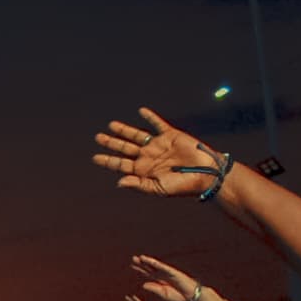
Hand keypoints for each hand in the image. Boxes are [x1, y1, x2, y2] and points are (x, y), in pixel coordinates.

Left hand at [92, 108, 229, 198]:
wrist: (205, 174)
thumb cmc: (182, 186)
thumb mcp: (158, 188)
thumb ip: (138, 185)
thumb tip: (118, 183)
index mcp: (143, 171)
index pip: (121, 165)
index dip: (108, 160)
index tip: (95, 157)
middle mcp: (148, 157)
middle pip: (125, 148)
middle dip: (111, 143)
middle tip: (98, 137)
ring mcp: (158, 145)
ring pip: (137, 135)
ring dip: (124, 130)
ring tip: (111, 125)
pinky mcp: (171, 135)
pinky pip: (158, 124)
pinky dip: (150, 117)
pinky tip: (141, 111)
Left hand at [132, 253, 205, 300]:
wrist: (192, 297)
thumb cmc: (179, 297)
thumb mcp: (163, 294)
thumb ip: (154, 289)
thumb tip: (143, 285)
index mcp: (160, 281)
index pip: (148, 273)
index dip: (140, 269)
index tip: (132, 266)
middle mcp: (163, 275)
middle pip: (150, 268)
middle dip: (142, 264)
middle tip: (133, 259)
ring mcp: (168, 273)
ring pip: (156, 266)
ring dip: (148, 261)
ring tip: (140, 257)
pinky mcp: (174, 273)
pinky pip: (163, 268)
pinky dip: (157, 264)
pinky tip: (150, 261)